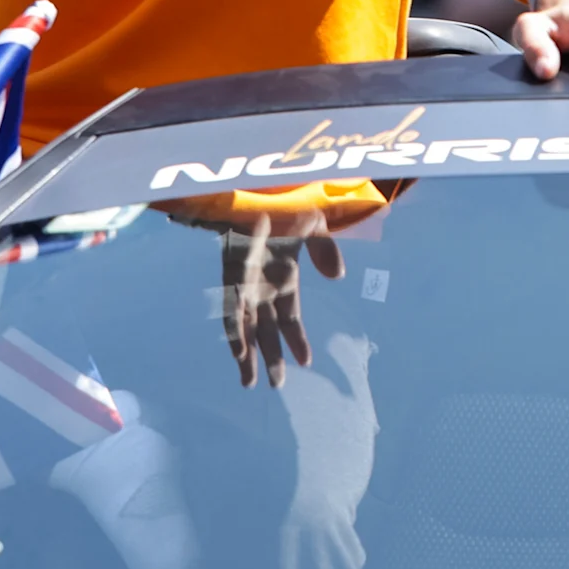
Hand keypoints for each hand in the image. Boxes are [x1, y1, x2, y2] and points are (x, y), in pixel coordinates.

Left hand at [216, 214, 348, 388]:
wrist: (257, 184)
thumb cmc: (283, 199)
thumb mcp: (315, 225)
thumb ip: (326, 251)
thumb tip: (338, 277)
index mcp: (283, 276)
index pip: (290, 317)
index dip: (297, 340)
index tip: (307, 362)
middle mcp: (262, 285)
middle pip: (266, 329)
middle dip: (271, 357)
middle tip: (275, 385)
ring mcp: (244, 282)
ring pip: (245, 327)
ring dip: (248, 354)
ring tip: (250, 381)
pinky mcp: (230, 274)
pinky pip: (231, 309)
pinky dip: (235, 331)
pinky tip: (239, 352)